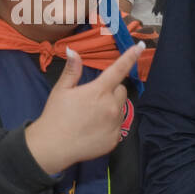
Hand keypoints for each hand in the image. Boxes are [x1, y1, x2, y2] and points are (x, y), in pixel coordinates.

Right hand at [24, 43, 143, 174]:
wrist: (54, 146)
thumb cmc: (56, 115)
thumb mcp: (61, 90)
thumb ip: (72, 70)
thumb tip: (73, 50)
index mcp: (99, 91)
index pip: (119, 69)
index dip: (131, 56)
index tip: (140, 47)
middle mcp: (111, 106)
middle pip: (121, 91)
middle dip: (112, 91)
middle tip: (93, 99)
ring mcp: (115, 124)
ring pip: (121, 109)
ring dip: (112, 108)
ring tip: (92, 116)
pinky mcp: (115, 139)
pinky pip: (118, 127)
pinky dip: (110, 125)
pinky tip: (94, 129)